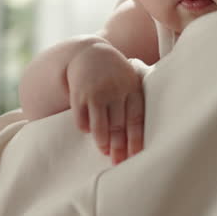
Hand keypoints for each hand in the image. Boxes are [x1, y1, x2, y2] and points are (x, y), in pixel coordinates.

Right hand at [66, 43, 144, 163]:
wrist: (90, 52)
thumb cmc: (115, 73)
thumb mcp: (130, 80)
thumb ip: (134, 102)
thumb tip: (137, 136)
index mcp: (132, 87)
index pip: (136, 118)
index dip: (136, 139)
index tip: (136, 156)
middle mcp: (115, 90)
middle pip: (119, 124)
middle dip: (119, 146)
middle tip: (119, 162)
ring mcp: (96, 92)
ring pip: (100, 124)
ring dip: (102, 141)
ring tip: (104, 152)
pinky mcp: (79, 94)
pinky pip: (82, 117)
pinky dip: (85, 127)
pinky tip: (88, 133)